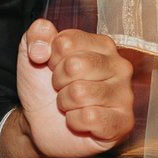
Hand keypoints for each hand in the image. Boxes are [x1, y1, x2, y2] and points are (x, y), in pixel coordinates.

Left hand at [11, 19, 134, 157]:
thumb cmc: (43, 87)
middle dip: (58, 81)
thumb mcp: (32, 54)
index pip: (66, 42)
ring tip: (71, 104)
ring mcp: (124, 94)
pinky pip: (90, 117)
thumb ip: (36, 34)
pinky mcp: (123, 122)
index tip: (54, 67)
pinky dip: (74, 121)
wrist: (40, 124)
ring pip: (80, 92)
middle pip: (75, 65)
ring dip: (65, 102)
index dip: (51, 58)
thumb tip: (41, 47)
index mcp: (102, 45)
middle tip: (62, 88)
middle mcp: (119, 66)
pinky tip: (80, 121)